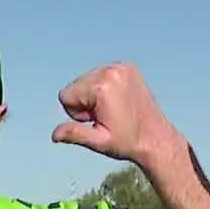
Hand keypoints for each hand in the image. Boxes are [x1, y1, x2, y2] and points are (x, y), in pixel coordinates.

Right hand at [51, 62, 184, 168]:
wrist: (155, 137)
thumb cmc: (128, 141)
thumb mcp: (98, 141)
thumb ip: (75, 134)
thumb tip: (54, 135)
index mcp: (102, 87)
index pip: (65, 95)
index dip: (76, 113)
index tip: (96, 120)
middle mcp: (111, 71)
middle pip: (74, 85)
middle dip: (84, 103)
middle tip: (106, 116)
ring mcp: (121, 67)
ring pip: (86, 80)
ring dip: (94, 96)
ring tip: (113, 109)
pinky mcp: (127, 67)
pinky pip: (100, 76)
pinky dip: (104, 88)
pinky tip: (118, 101)